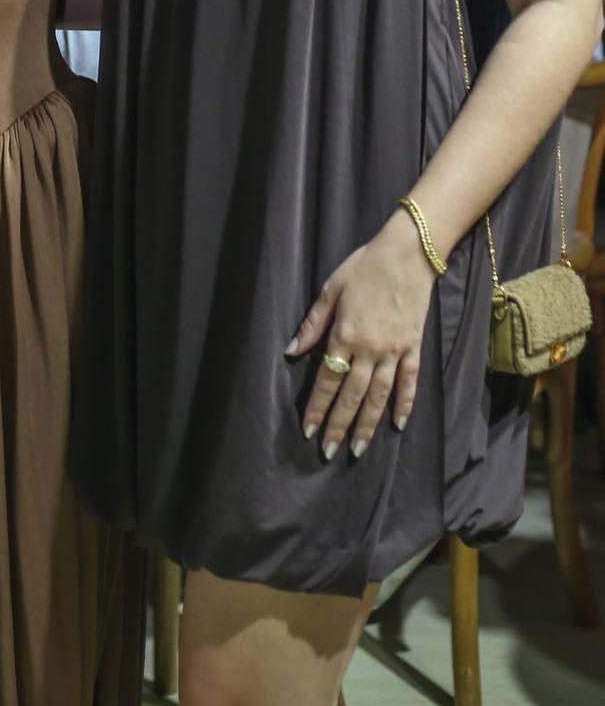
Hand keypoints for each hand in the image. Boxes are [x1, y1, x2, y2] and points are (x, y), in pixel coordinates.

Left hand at [288, 216, 436, 459]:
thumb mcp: (331, 289)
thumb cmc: (364, 267)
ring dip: (367, 424)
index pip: (327, 380)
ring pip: (379, 396)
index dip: (318, 407)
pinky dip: (405, 404)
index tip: (309, 430)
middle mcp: (370, 349)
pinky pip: (409, 382)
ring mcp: (394, 351)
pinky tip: (398, 424)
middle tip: (329, 451)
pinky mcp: (413, 347)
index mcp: (345, 335)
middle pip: (351, 395)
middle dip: (339, 425)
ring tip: (358, 449)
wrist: (408, 254)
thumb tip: (292, 350)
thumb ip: (312, 323)